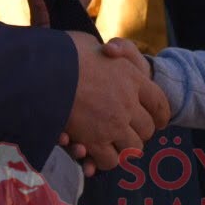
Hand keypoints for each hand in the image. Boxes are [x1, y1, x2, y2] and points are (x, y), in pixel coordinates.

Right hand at [62, 31, 169, 173]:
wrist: (43, 68)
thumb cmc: (66, 52)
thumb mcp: (94, 44)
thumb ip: (108, 52)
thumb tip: (110, 51)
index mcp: (134, 78)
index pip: (160, 103)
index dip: (161, 115)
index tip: (158, 122)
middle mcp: (128, 103)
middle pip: (148, 129)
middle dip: (138, 133)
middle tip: (126, 133)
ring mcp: (113, 124)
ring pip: (132, 148)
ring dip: (123, 149)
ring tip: (111, 145)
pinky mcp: (94, 141)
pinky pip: (109, 160)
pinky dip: (102, 160)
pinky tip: (94, 154)